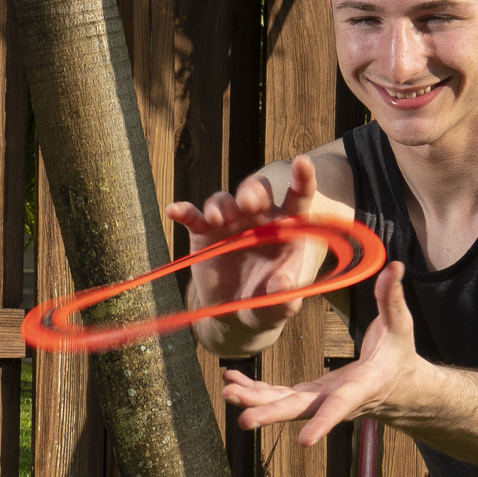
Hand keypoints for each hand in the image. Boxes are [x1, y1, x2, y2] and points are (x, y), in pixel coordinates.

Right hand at [165, 155, 327, 334]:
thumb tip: (284, 284)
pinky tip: (174, 210)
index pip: (298, 198)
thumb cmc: (265, 304)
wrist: (234, 313)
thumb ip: (285, 295)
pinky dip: (183, 211)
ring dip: (222, 205)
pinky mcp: (205, 232)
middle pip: (257, 190)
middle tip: (248, 204)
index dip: (302, 179)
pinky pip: (193, 216)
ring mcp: (230, 223)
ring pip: (225, 199)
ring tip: (219, 219)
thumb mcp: (278, 306)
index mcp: (286, 228)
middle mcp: (258, 218)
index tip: (303, 163)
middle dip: (252, 191)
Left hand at [222, 261, 420, 446]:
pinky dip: (254, 390)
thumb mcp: (401, 326)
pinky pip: (277, 396)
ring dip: (254, 400)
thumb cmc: (399, 356)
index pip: (342, 405)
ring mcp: (320, 399)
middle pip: (301, 410)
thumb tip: (394, 267)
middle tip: (245, 418)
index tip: (304, 440)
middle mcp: (337, 399)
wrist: (399, 389)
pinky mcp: (308, 395)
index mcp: (362, 385)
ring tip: (227, 392)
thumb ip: (393, 299)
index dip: (323, 421)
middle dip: (271, 414)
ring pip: (283, 404)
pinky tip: (231, 383)